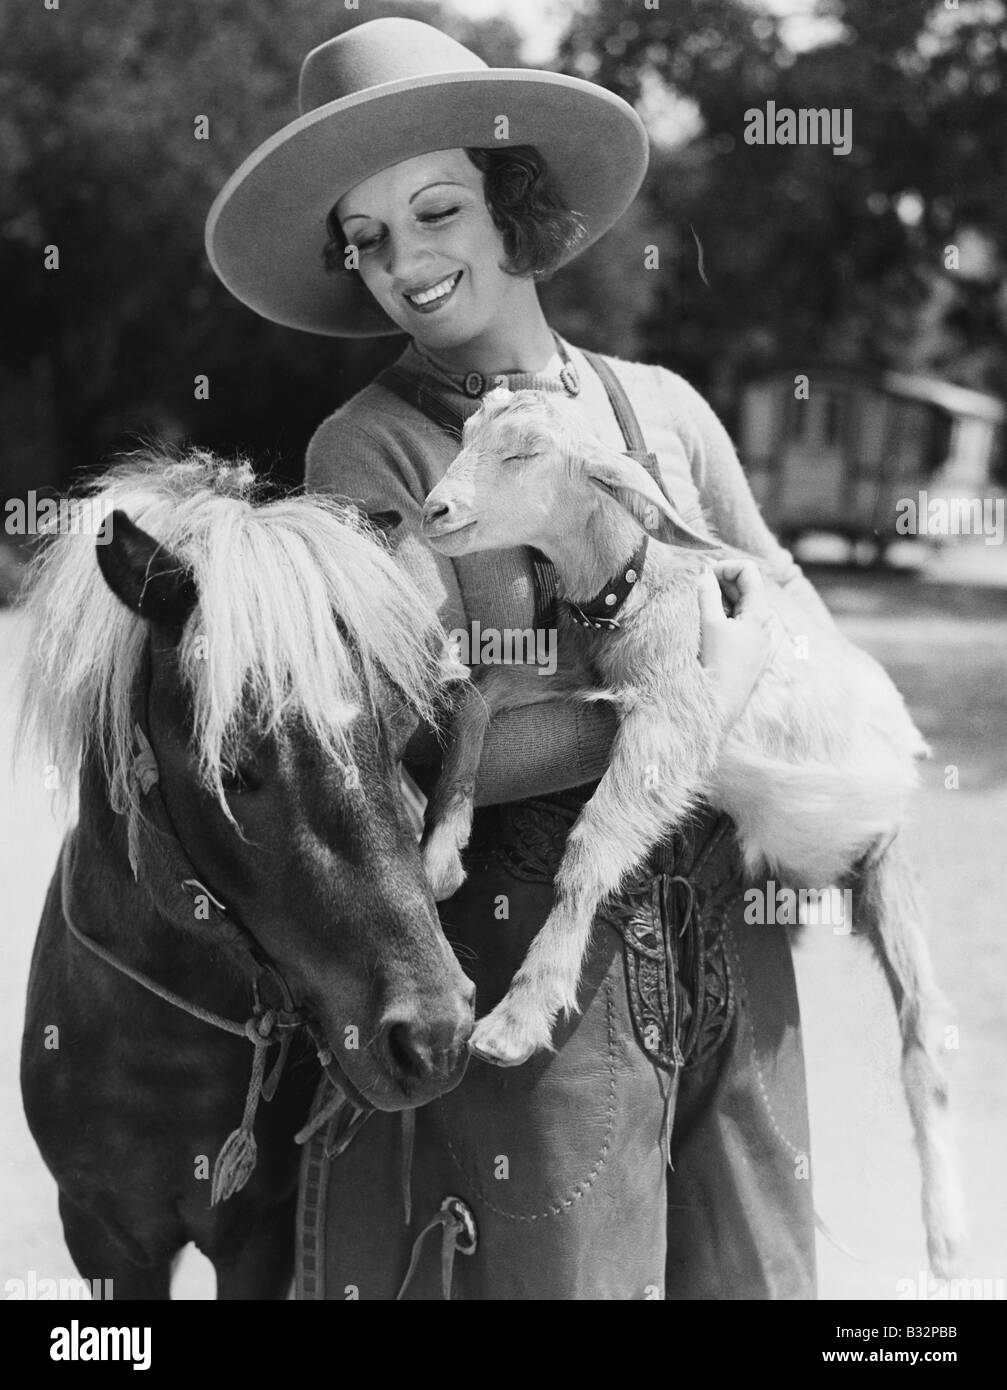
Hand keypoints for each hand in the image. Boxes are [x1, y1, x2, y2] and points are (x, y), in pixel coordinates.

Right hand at [698, 559, 779, 726]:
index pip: (748, 571)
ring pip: (746, 607)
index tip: (702, 576)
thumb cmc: (714, 666)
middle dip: (722, 582)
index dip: (724, 567)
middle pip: (748, 587)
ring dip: (725, 600)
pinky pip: (748, 626)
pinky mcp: (758, 657)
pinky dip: (732, 618)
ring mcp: (765, 642)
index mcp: (760, 613)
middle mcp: (768, 625)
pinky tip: (717, 627)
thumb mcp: (708, 624)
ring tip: (703, 611)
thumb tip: (704, 571)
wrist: (718, 709)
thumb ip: (707, 593)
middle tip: (696, 589)